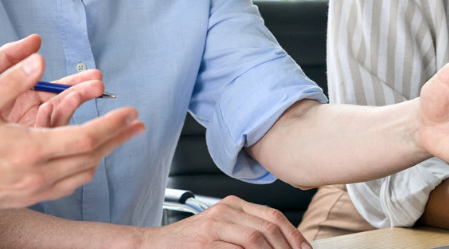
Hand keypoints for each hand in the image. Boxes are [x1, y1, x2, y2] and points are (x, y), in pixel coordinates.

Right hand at [0, 52, 144, 213]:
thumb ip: (13, 80)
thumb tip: (39, 59)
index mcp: (33, 148)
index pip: (86, 137)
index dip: (113, 125)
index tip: (130, 113)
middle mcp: (40, 172)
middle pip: (92, 156)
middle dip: (118, 139)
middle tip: (137, 126)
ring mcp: (36, 189)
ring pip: (83, 173)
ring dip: (102, 154)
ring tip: (115, 139)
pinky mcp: (30, 197)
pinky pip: (67, 185)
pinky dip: (82, 168)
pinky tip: (85, 158)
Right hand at [141, 196, 310, 248]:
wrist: (154, 246)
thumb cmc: (190, 243)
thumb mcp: (222, 230)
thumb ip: (248, 232)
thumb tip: (281, 245)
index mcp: (233, 205)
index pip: (274, 216)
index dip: (294, 236)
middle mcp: (225, 211)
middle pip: (268, 228)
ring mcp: (213, 227)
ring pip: (256, 240)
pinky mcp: (205, 243)